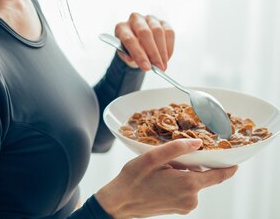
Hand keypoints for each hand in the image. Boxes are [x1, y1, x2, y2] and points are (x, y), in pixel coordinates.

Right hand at [95, 139, 237, 218]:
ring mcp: (185, 206)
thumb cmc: (133, 179)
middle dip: (191, 166)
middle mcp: (191, 199)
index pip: (218, 176)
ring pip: (192, 184)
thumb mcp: (152, 158)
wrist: (119, 202)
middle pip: (201, 177)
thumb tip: (197, 143)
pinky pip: (185, 192)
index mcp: (188, 184)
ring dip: (182, 174)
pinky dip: (177, 183)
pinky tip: (160, 180)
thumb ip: (177, 148)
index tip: (234, 162)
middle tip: (170, 161)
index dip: (228, 168)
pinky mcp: (178, 210)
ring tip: (160, 171)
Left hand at [114, 13, 173, 70]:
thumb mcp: (126, 56)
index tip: (147, 68)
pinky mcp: (162, 22)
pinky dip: (169, 47)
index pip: (129, 39)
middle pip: (145, 33)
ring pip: (158, 31)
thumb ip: (128, 57)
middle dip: (153, 53)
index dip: (138, 54)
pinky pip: (169, 32)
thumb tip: (132, 60)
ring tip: (163, 65)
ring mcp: (149, 19)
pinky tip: (167, 58)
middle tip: (159, 67)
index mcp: (121, 28)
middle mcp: (134, 19)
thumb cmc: (130, 50)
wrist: (138, 45)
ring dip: (162, 51)